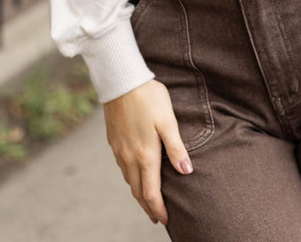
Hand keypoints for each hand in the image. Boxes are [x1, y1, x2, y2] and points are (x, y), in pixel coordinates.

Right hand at [103, 78, 192, 226]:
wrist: (121, 80)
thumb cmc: (149, 97)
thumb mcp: (168, 120)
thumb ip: (177, 148)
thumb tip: (187, 172)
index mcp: (145, 154)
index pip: (151, 192)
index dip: (158, 209)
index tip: (166, 220)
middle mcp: (129, 157)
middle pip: (138, 191)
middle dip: (148, 207)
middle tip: (158, 218)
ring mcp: (119, 150)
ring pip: (128, 181)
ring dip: (139, 194)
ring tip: (149, 201)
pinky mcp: (113, 142)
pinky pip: (122, 168)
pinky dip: (131, 179)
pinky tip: (136, 176)